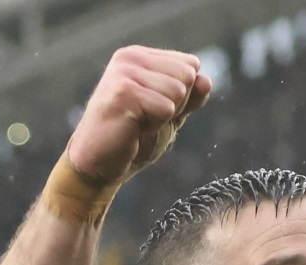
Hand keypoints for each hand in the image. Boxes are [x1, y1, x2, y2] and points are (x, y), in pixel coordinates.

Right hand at [65, 46, 212, 187]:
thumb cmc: (131, 140)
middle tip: (145, 120)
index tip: (153, 110)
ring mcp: (124, 72)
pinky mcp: (123, 92)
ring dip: (163, 117)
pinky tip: (131, 130)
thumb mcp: (169, 116)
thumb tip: (207, 80)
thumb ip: (190, 97)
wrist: (98, 166)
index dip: (182, 96)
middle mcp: (131, 57)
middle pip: (187, 76)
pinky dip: (155, 126)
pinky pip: (166, 108)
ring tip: (137, 124)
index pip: (191, 65)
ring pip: (178, 91)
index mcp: (140, 56)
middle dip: (175, 106)